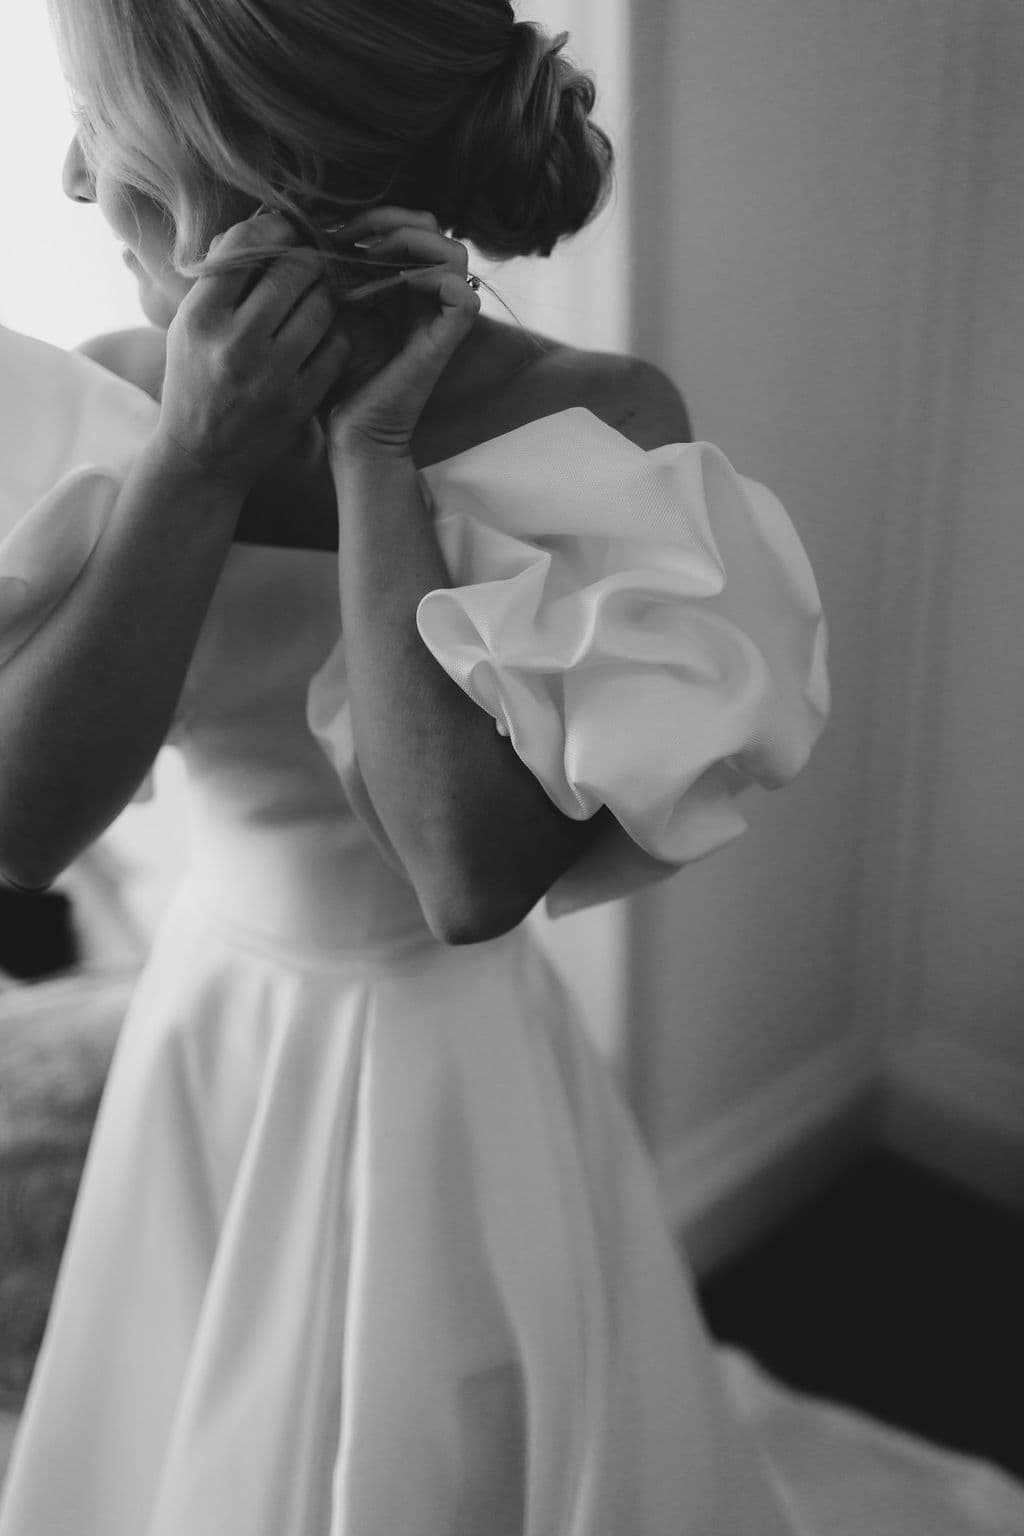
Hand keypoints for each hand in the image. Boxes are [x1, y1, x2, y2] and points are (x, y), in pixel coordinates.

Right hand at [156, 212, 350, 488]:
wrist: (202, 455)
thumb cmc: (195, 379)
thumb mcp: (188, 326)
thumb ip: (218, 280)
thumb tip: (255, 227)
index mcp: (201, 317)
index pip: (244, 248)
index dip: (273, 227)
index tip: (286, 225)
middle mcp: (236, 344)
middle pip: (291, 273)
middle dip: (308, 257)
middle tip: (314, 255)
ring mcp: (272, 375)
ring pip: (321, 307)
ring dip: (327, 291)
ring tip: (321, 290)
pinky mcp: (300, 401)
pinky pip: (336, 347)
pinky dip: (337, 331)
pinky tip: (328, 329)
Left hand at [323, 208, 481, 460]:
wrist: (351, 428)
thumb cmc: (336, 375)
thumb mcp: (330, 308)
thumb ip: (333, 268)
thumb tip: (311, 221)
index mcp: (403, 285)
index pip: (410, 223)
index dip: (375, 215)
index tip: (331, 230)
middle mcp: (427, 296)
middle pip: (435, 227)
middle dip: (391, 220)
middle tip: (350, 238)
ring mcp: (440, 317)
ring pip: (453, 251)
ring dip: (409, 243)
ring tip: (369, 259)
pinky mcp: (445, 340)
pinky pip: (460, 293)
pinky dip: (428, 279)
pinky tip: (387, 286)